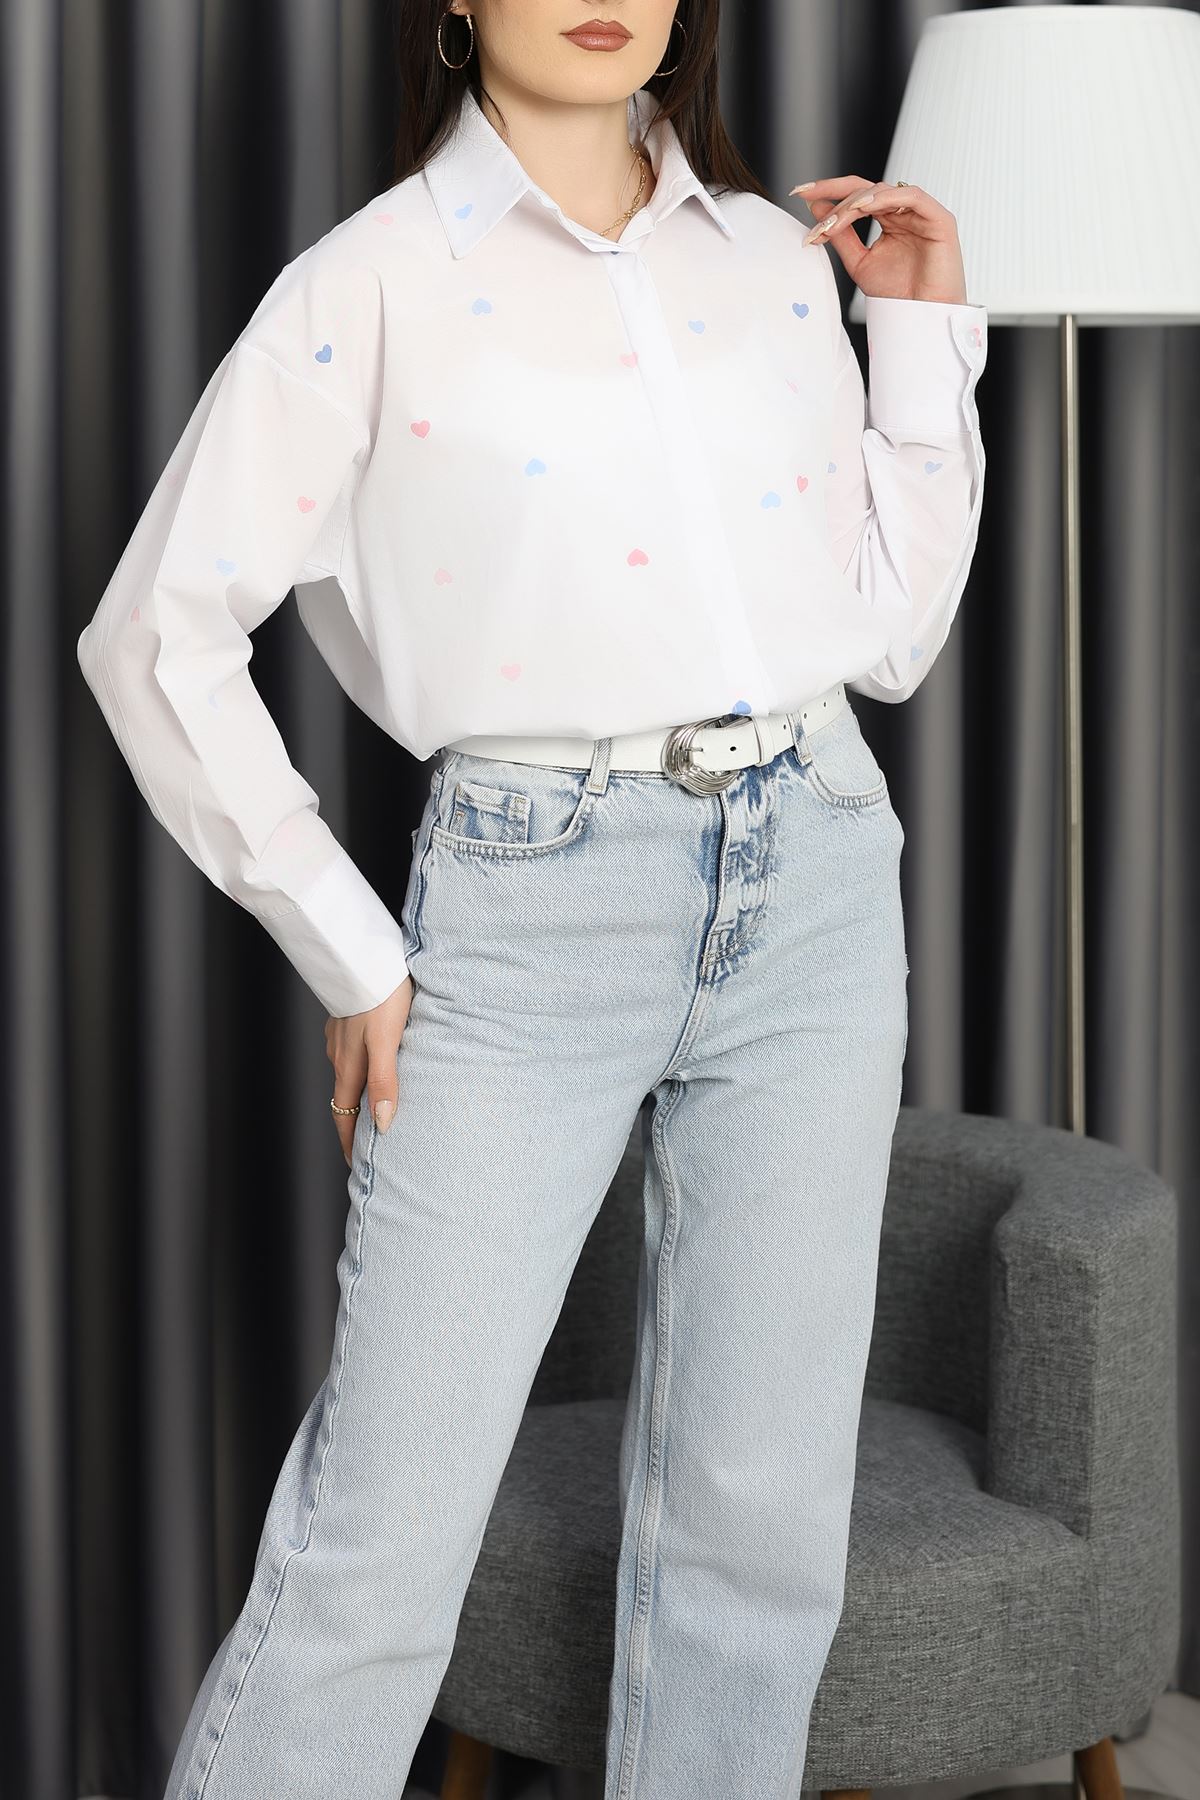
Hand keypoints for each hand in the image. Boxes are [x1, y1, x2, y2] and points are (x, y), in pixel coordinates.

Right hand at [325, 976, 414, 1165]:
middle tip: (367, 1147)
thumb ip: (385, 1082)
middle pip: (346, 1099)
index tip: (357, 1166)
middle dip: (354, 1126)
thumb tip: (383, 1124)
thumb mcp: (387, 1042)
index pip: (346, 1116)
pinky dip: (360, 1069)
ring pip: (348, 1075)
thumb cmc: (382, 996)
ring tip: (375, 1109)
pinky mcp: (347, 1020)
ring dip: (358, 1096)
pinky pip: (351, 1053)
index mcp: (349, 1066)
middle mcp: (340, 1055)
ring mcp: (340, 1037)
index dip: (350, 1143)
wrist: (365, 955)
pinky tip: (374, 1064)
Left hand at [791, 175, 967, 305]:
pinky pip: (911, 196)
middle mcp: (904, 212)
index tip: (800, 192)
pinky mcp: (940, 218)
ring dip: (854, 202)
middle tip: (809, 199)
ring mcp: (922, 213)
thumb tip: (817, 209)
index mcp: (889, 219)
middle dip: (835, 191)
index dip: (829, 191)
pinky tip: (863, 207)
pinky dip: (886, 198)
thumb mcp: (859, 262)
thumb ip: (841, 235)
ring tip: (833, 220)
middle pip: (867, 188)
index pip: (857, 197)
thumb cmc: (897, 295)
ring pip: (884, 192)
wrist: (922, 319)